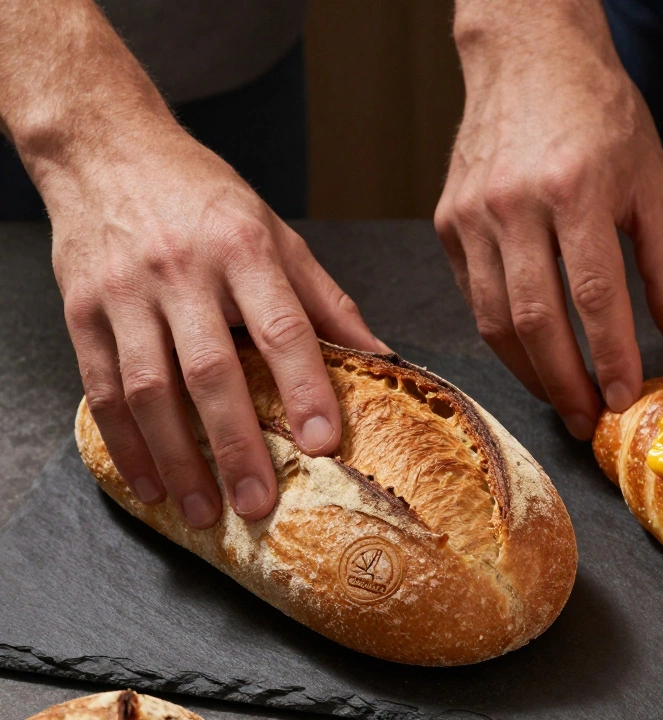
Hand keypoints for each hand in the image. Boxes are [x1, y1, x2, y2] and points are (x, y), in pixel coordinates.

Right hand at [47, 120, 388, 527]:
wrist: (108, 151)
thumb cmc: (204, 197)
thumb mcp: (277, 234)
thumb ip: (327, 301)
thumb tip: (382, 357)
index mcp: (244, 249)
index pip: (282, 328)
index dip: (305, 388)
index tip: (325, 441)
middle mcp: (183, 272)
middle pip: (212, 371)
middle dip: (236, 445)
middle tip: (260, 502)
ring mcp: (126, 294)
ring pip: (150, 391)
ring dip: (178, 459)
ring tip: (203, 510)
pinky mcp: (82, 312)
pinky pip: (102, 389)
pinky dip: (125, 443)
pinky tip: (149, 482)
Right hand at [436, 1, 662, 439]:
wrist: (530, 57)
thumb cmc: (600, 116)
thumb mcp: (654, 185)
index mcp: (578, 188)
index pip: (595, 296)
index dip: (611, 358)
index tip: (625, 398)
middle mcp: (517, 202)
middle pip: (536, 319)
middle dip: (566, 384)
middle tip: (589, 420)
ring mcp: (474, 213)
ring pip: (494, 319)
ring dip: (530, 372)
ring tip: (562, 400)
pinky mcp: (449, 221)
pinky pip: (473, 296)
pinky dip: (500, 336)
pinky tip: (529, 355)